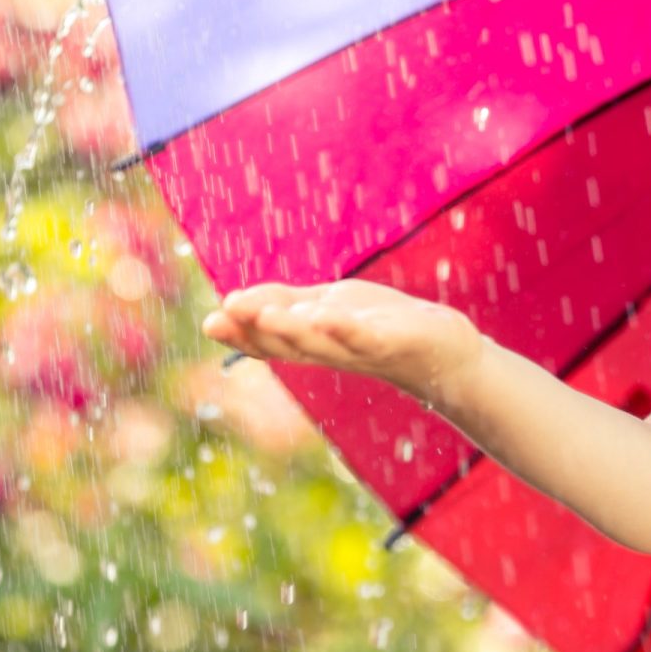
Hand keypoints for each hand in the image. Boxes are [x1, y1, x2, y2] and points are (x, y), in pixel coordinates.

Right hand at [202, 279, 488, 407]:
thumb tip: (236, 300)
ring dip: (289, 330)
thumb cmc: (380, 326)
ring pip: (318, 343)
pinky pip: (362, 338)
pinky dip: (342, 328)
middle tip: (220, 317)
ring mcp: (359, 349)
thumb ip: (288, 304)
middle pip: (285, 344)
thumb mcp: (328, 308)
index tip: (209, 321)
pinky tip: (324, 315)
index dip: (238, 334)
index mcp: (311, 342)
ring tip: (263, 314)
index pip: (268, 340)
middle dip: (252, 331)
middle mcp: (328, 351)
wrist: (441, 351)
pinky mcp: (390, 343)